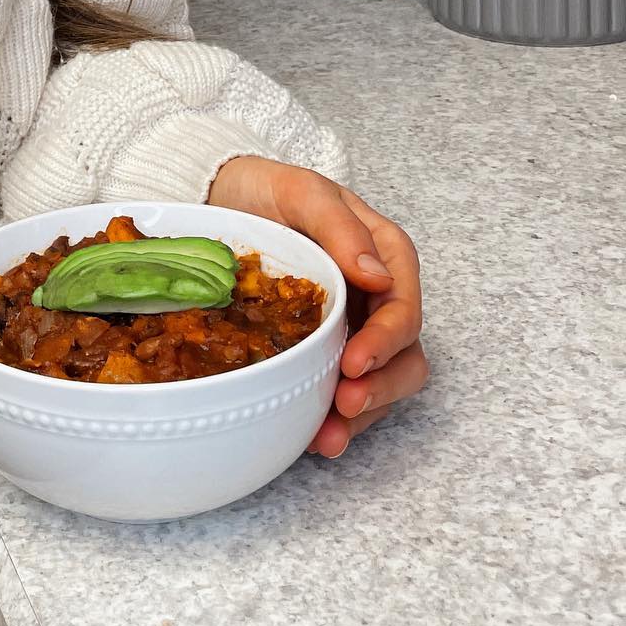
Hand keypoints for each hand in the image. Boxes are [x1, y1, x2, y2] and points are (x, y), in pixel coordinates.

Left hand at [207, 155, 426, 457]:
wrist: (221, 198)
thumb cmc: (267, 189)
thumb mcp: (302, 192)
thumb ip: (340, 227)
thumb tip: (377, 275)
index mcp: (384, 254)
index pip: (402, 306)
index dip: (386, 341)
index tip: (355, 363)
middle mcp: (376, 294)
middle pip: (405, 353)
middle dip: (381, 386)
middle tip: (345, 405)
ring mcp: (353, 324)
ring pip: (383, 381)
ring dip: (363, 414)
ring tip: (328, 436)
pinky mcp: (324, 347)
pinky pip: (346, 389)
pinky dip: (336, 417)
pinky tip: (315, 435)